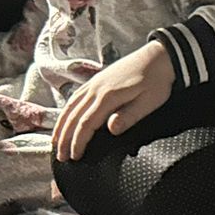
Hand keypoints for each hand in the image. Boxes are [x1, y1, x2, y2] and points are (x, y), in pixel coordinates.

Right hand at [53, 41, 173, 162]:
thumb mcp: (149, 101)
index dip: (78, 142)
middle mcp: (95, 89)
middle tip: (61, 158)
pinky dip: (65, 112)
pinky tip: (64, 121)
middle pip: (73, 117)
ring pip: (69, 107)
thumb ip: (129, 116)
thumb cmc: (157, 81)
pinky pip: (74, 98)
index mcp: (108, 96)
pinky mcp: (95, 81)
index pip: (86, 123)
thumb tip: (111, 129)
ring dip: (61, 127)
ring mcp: (94, 83)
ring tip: (55, 144)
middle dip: (65, 139)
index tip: (75, 157)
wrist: (158, 57)